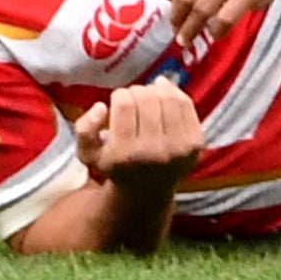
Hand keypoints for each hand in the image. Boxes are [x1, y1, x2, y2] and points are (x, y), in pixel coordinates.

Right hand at [73, 81, 203, 191]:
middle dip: (137, 91)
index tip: (118, 100)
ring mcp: (178, 148)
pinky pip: (186, 104)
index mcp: (124, 156)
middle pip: (146, 98)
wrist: (147, 190)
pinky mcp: (195, 143)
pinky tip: (163, 93)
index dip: (119, 95)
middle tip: (133, 98)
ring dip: (155, 89)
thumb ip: (85, 129)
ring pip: (167, 97)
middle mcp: (153, 153)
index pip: (124, 104)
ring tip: (147, 94)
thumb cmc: (115, 164)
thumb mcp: (88, 154)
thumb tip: (101, 107)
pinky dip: (173, 92)